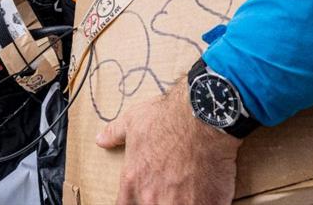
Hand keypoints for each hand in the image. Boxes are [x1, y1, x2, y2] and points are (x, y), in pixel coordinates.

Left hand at [96, 82, 240, 204]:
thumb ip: (115, 134)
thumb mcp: (133, 120)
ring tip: (192, 187)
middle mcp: (152, 199)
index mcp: (133, 181)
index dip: (133, 201)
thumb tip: (101, 140)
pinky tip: (211, 190)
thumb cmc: (167, 116)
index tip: (143, 195)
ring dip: (186, 200)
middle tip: (173, 187)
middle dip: (162, 199)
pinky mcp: (208, 204)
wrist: (202, 116)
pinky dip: (209, 200)